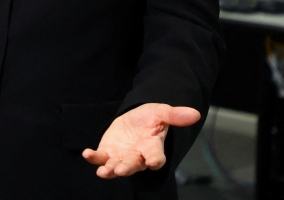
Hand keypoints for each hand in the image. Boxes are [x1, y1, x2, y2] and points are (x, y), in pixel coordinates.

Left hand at [81, 103, 200, 177]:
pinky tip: (87, 154)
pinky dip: (93, 157)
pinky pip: (100, 158)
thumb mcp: (161, 112)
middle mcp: (138, 156)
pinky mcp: (108, 153)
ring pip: (116, 166)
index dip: (155, 160)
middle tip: (121, 170)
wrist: (134, 120)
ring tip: (103, 172)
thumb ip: (175, 115)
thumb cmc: (150, 118)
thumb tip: (196, 114)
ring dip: (109, 169)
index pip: (156, 157)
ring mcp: (122, 156)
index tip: (154, 162)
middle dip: (127, 168)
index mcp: (153, 148)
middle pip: (134, 165)